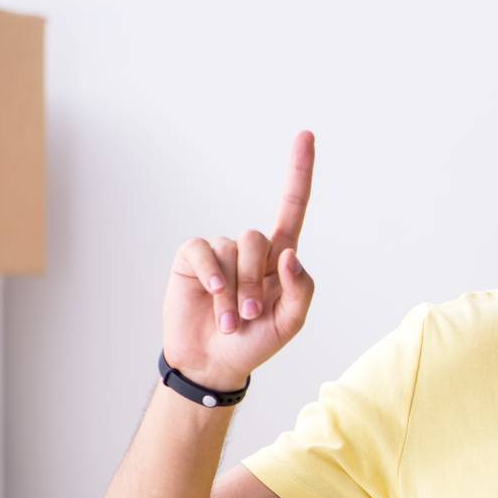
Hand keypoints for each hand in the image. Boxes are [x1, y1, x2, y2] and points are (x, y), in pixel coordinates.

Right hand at [161, 131, 316, 391]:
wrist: (214, 362)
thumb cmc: (256, 342)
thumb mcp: (291, 321)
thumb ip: (301, 289)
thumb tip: (291, 254)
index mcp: (279, 258)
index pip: (292, 208)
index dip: (298, 172)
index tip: (306, 135)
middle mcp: (250, 249)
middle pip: (260, 240)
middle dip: (257, 281)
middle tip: (252, 314)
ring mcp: (219, 252)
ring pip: (234, 249)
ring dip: (235, 290)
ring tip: (231, 319)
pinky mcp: (192, 259)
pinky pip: (203, 251)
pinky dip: (211, 273)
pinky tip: (214, 295)